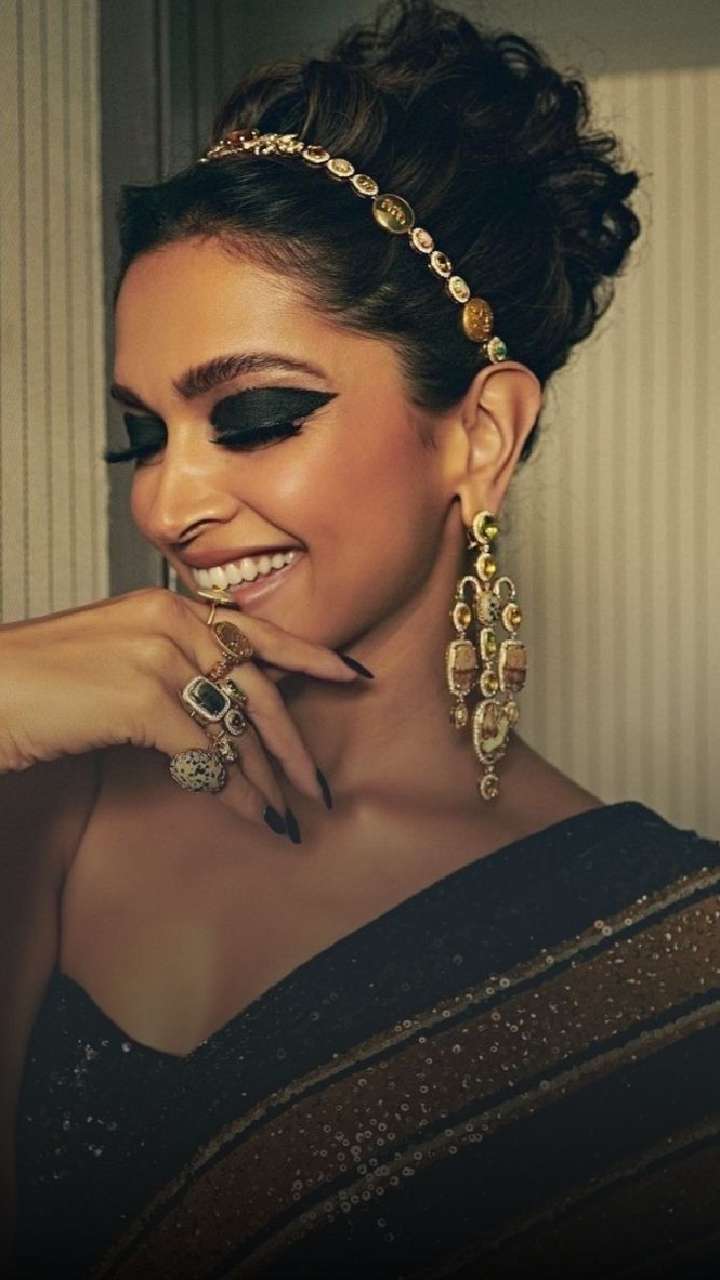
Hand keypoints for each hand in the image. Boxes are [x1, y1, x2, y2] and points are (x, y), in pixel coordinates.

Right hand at [0, 588, 362, 832]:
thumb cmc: (44, 680)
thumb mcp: (118, 652)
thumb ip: (172, 665)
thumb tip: (224, 714)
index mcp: (168, 604)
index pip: (256, 631)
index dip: (310, 657)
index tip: (354, 675)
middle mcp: (171, 622)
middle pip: (257, 687)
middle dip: (292, 742)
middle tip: (318, 786)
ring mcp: (158, 657)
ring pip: (235, 726)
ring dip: (263, 778)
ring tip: (286, 813)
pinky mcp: (142, 699)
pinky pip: (207, 754)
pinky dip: (232, 789)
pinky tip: (248, 813)